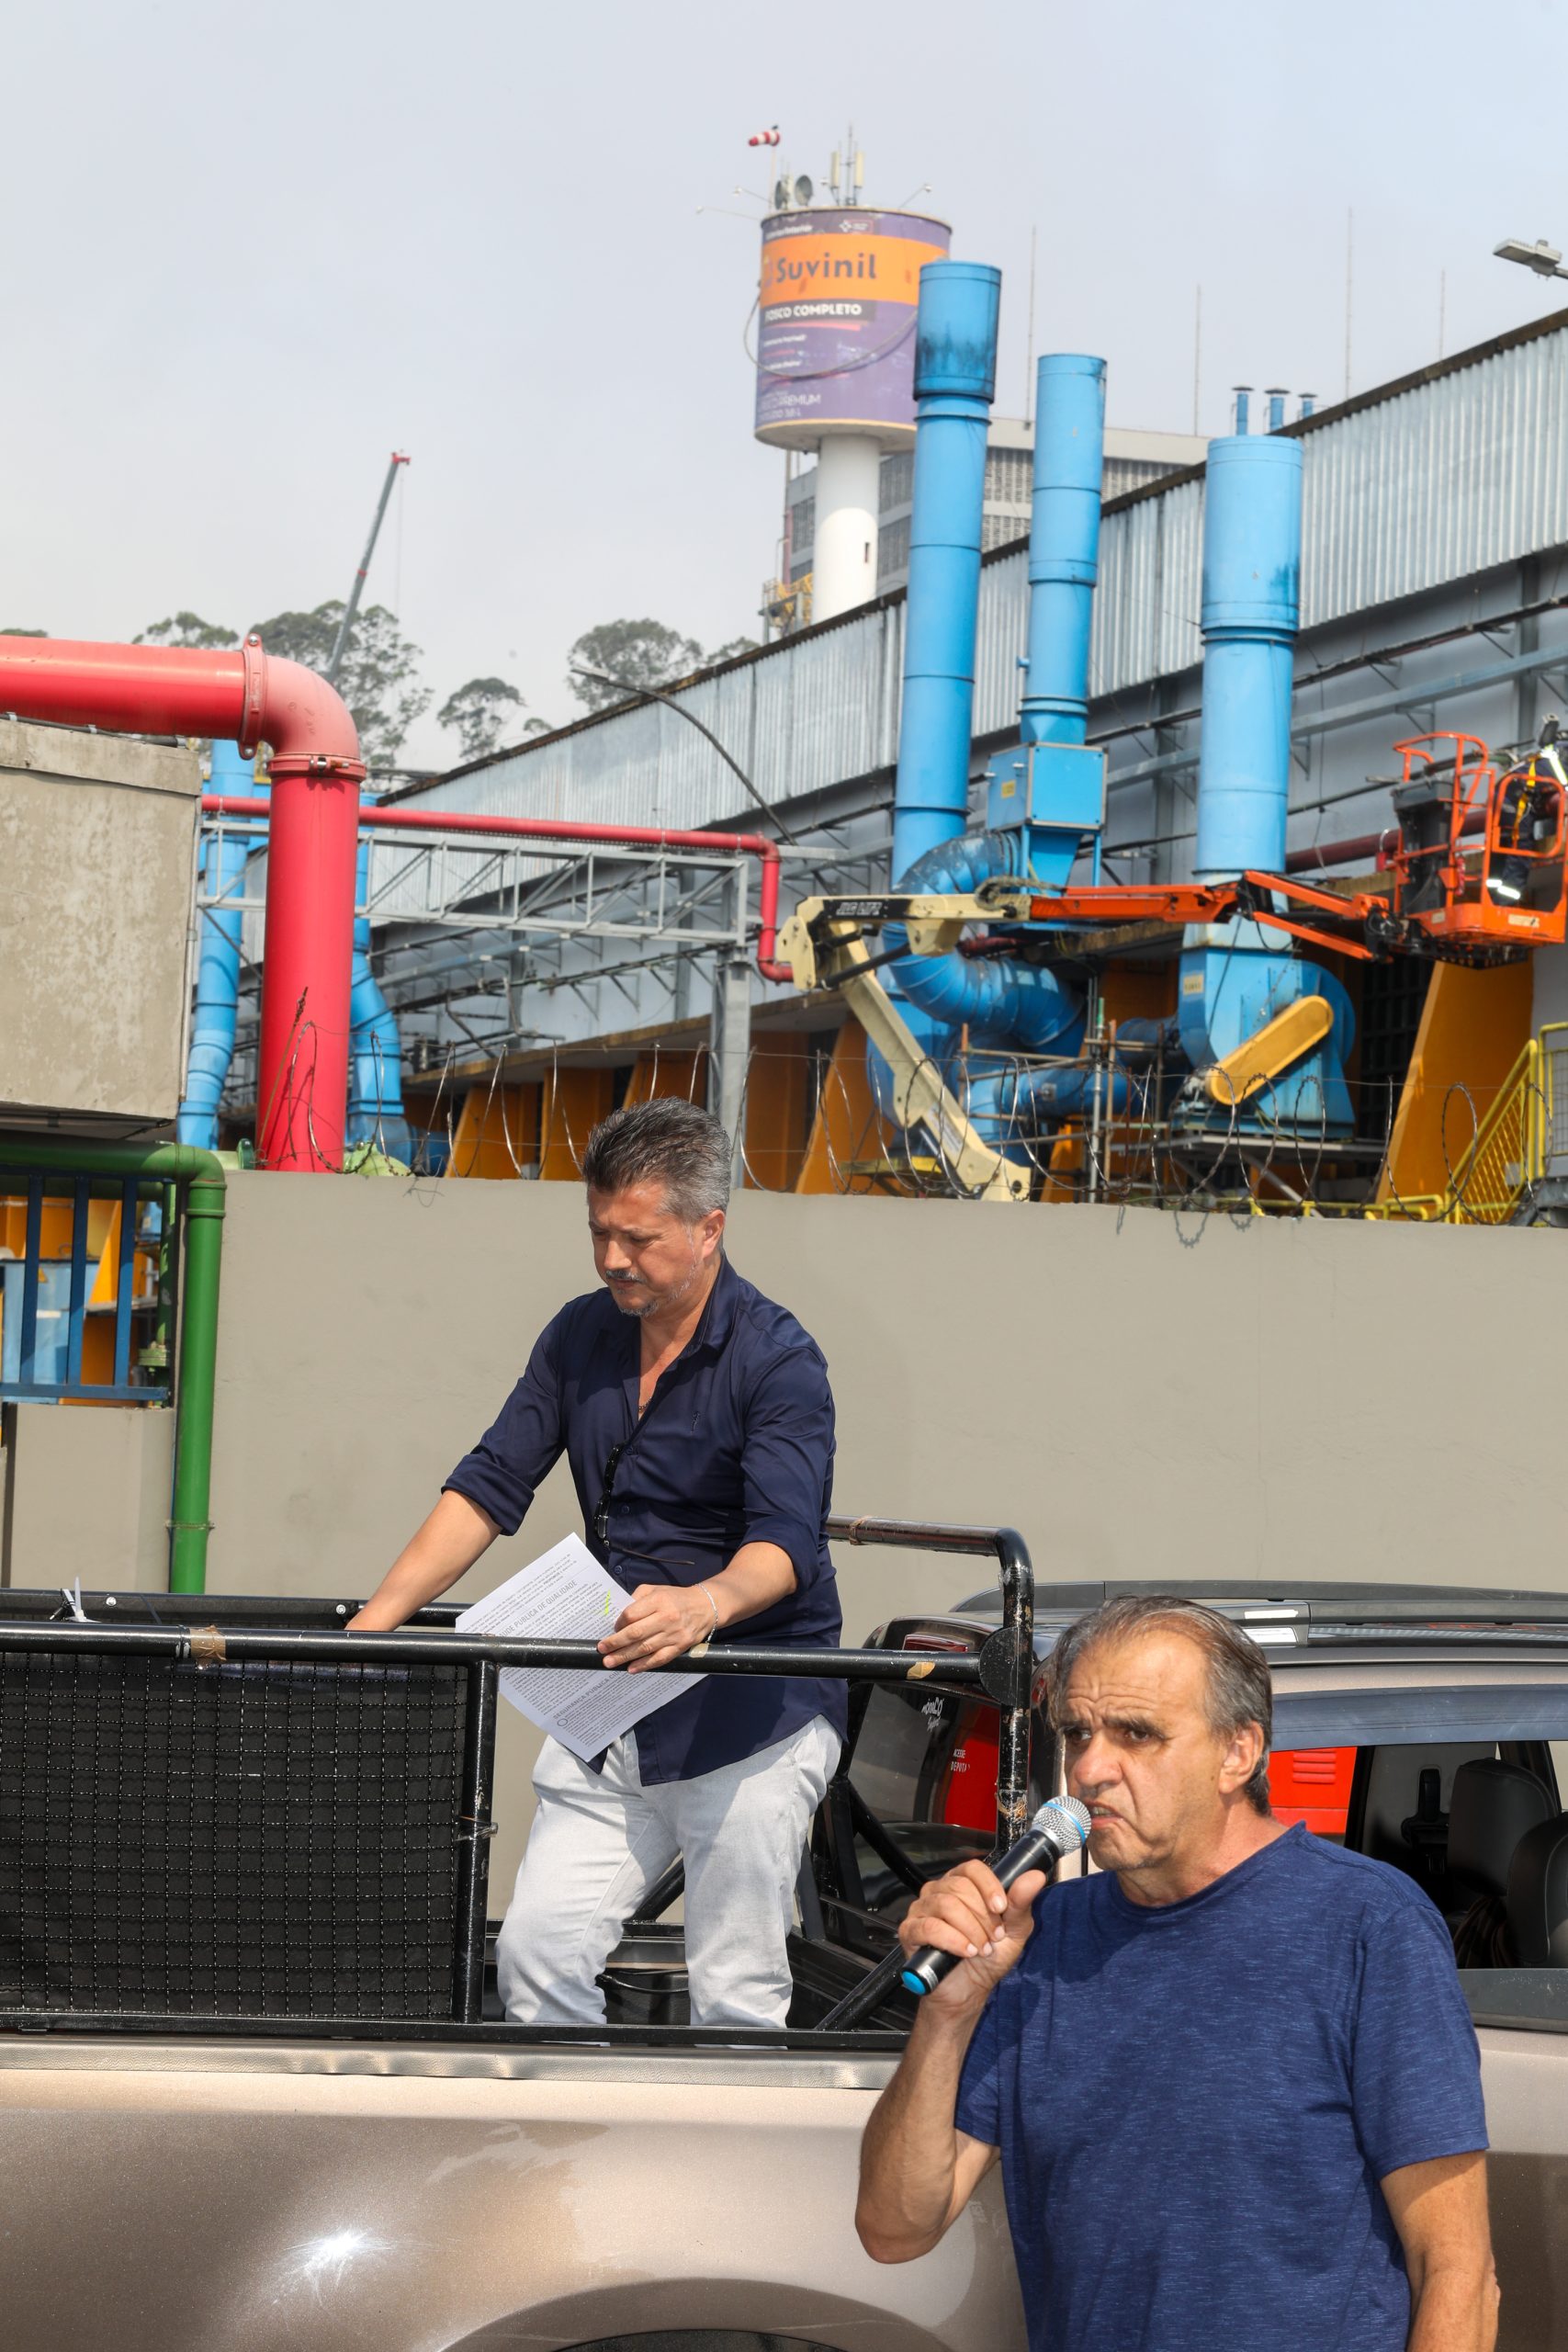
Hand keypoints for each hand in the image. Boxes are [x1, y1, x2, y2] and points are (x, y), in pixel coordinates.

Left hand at [598, 1583, 717, 1672]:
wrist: (706, 1606)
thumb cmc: (676, 1597)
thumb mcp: (656, 1590)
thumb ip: (637, 1598)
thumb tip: (620, 1617)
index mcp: (658, 1600)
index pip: (632, 1614)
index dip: (619, 1623)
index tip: (613, 1628)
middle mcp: (666, 1617)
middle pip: (636, 1633)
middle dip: (616, 1643)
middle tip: (602, 1649)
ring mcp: (674, 1634)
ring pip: (645, 1648)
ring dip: (625, 1656)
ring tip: (610, 1662)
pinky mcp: (681, 1646)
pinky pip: (660, 1658)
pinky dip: (645, 1665)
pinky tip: (632, 1669)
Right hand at [897, 1859, 1047, 2014]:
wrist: (968, 1991)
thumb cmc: (989, 1957)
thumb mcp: (1013, 1931)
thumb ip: (1021, 1903)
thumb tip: (1035, 1877)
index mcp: (963, 1884)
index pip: (972, 1868)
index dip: (988, 1885)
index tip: (1001, 1908)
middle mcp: (939, 1891)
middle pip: (959, 1886)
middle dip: (983, 1917)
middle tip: (993, 1939)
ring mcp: (921, 1909)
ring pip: (946, 1904)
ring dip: (971, 1930)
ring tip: (981, 1949)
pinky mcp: (910, 1931)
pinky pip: (929, 1927)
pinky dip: (952, 1940)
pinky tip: (965, 1952)